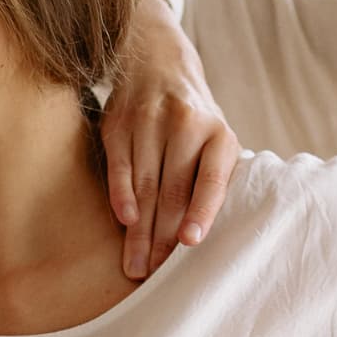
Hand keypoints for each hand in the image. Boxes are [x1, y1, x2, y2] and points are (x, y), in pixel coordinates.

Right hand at [101, 0, 242, 279]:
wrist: (157, 62)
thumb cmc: (194, 122)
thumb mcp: (215, 141)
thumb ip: (212, 180)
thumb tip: (200, 238)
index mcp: (218, 134)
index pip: (211, 178)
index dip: (201, 210)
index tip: (190, 242)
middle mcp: (186, 124)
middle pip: (172, 191)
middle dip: (162, 237)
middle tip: (153, 274)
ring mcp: (149, 122)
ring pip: (145, 185)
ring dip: (139, 230)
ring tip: (136, 265)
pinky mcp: (118, 124)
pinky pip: (119, 166)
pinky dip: (120, 195)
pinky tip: (123, 222)